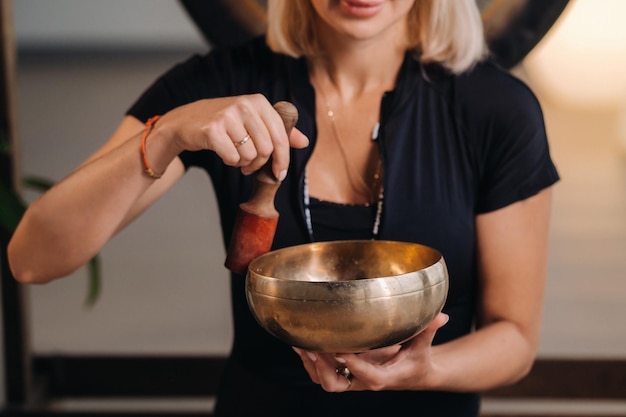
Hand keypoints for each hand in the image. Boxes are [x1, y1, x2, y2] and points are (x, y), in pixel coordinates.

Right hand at [159, 94, 308, 179]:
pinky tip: (224, 153)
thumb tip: (304, 141)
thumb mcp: (254, 121)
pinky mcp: (212, 130)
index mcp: (259, 102)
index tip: (280, 174)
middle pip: (267, 149)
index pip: (281, 136)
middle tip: (250, 166)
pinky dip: (230, 161)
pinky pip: (232, 158)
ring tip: (235, 156)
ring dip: (243, 163)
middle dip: (260, 164)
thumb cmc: (225, 123)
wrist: (187, 122)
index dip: (283, 160)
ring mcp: (227, 116)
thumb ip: (280, 131)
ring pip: (250, 155)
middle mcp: (244, 105)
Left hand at [293, 312, 448, 391]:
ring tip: (304, 345)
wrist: (414, 375)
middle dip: (324, 369)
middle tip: (315, 349)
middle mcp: (365, 381)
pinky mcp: (345, 374)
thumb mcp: (424, 346)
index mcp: (385, 377)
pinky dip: (310, 362)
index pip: (369, 376)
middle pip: (338, 385)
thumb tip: (441, 316)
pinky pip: (322, 375)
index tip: (341, 350)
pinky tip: (302, 345)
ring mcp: (353, 380)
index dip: (354, 365)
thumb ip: (428, 330)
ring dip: (313, 365)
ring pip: (326, 382)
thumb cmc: (418, 360)